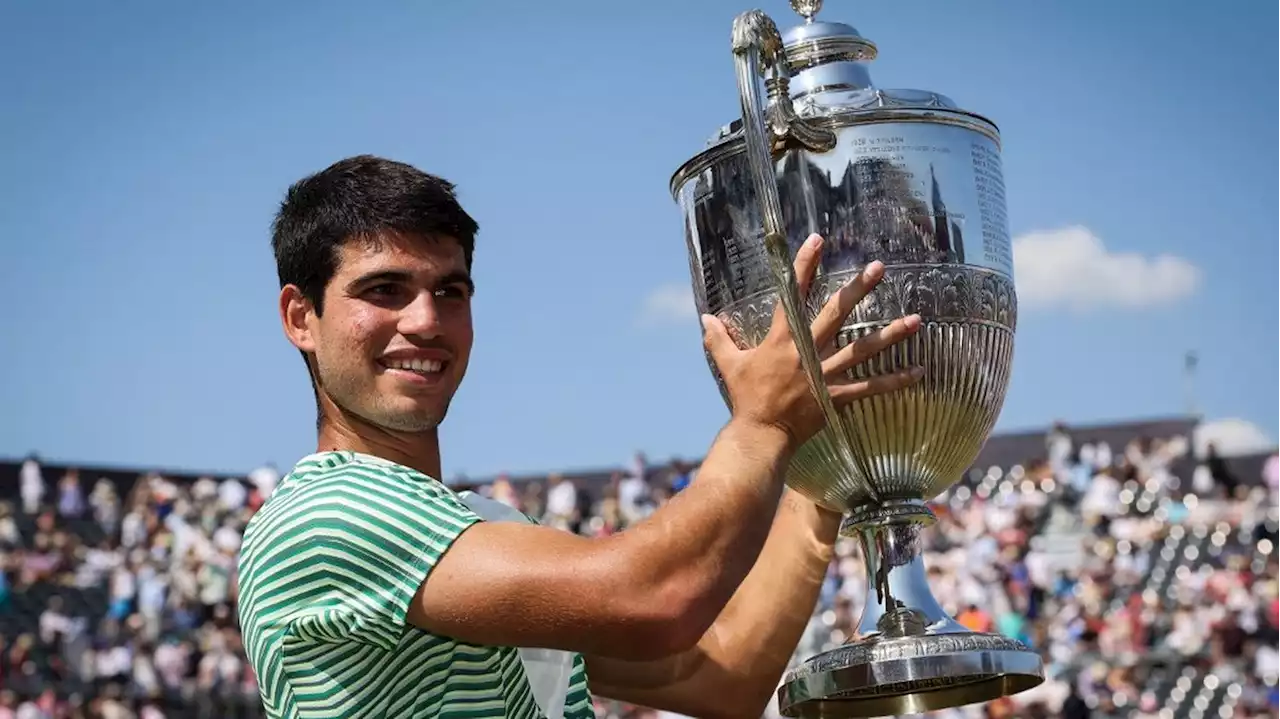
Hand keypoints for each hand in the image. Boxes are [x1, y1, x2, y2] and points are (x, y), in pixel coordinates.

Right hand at [702, 233, 922, 446]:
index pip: (792, 295)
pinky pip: (870, 387)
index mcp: (781, 340)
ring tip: (916, 320)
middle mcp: (806, 352)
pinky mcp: (837, 397)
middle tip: (878, 268)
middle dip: (857, 290)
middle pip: (835, 314)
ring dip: (890, 335)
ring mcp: (824, 374)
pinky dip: (895, 381)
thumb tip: (704, 318)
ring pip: (862, 350)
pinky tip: (919, 371)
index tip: (817, 242)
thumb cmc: (745, 398)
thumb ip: (719, 339)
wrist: (760, 433)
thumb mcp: (729, 365)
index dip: (803, 266)